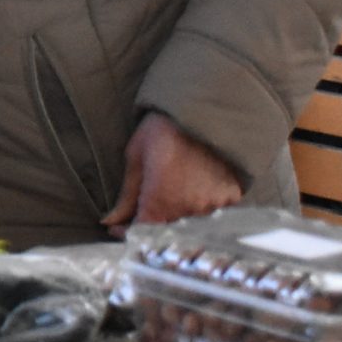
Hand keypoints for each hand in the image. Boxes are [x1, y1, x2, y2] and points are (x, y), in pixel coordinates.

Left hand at [103, 113, 243, 233]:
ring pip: (189, 224)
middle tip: (142, 209)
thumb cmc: (164, 128)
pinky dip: (200, 207)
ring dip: (176, 216)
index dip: (128, 232)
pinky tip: (193, 190)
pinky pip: (213, 212)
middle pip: (166, 230)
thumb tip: (110, 222)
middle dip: (151, 223)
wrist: (205, 108)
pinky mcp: (232, 197)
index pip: (143, 232)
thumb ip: (126, 196)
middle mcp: (189, 208)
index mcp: (161, 200)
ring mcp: (213, 204)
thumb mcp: (137, 157)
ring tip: (170, 193)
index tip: (119, 227)